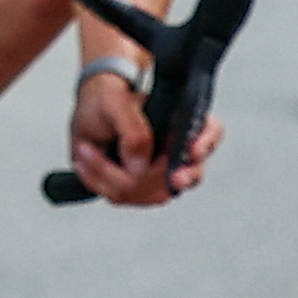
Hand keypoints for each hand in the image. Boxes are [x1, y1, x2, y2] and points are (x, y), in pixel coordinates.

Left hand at [66, 68, 219, 205]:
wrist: (89, 112)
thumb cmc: (105, 100)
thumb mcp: (113, 102)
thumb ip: (133, 130)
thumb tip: (141, 165)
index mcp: (182, 119)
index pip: (212, 132)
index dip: (205, 143)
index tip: (192, 151)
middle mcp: (181, 147)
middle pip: (189, 175)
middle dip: (154, 179)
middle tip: (125, 173)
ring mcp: (166, 170)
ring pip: (158, 194)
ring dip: (116, 180)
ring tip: (86, 154)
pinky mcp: (143, 184)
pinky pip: (129, 198)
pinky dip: (104, 184)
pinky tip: (85, 165)